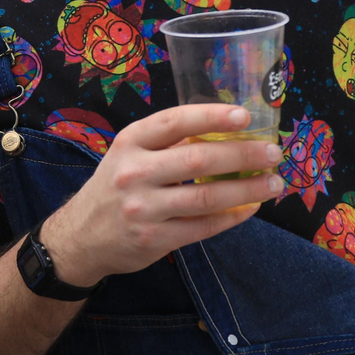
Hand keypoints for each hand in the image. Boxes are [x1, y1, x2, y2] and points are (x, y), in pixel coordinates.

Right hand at [42, 104, 283, 287]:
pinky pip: (203, 227)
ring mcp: (143, 208)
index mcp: (129, 142)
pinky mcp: (155, 239)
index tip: (244, 115)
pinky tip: (250, 208)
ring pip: (206, 197)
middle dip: (243, 154)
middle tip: (273, 153)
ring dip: (247, 190)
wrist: (80, 237)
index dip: (211, 116)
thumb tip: (226, 131)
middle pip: (198, 160)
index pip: (174, 121)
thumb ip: (167, 144)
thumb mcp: (128, 155)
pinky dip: (232, 217)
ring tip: (274, 183)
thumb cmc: (114, 188)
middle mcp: (134, 172)